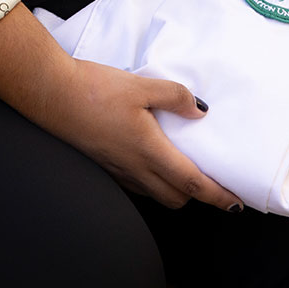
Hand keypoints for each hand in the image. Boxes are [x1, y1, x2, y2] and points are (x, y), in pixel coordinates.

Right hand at [0, 3, 240, 211]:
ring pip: (156, 194)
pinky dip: (152, 180)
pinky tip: (151, 158)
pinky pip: (137, 185)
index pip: (193, 185)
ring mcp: (118, 171)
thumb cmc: (95, 89)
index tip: (237, 202)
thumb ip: (174, 96)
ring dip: (175, 189)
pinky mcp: (105, 166)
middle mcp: (136, 170)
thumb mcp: (140, 85)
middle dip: (198, 196)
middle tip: (212, 180)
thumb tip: (200, 110)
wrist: (51, 95)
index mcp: (150, 152)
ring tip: (185, 169)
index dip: (218, 196)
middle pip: (177, 199)